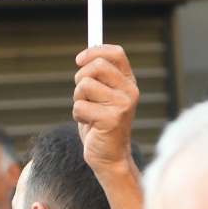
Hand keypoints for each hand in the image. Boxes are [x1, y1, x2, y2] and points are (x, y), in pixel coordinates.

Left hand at [73, 45, 138, 175]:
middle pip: (97, 65)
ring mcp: (123, 105)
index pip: (116, 53)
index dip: (94, 51)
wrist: (109, 156)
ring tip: (87, 113)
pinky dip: (77, 115)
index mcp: (128, 82)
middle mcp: (129, 91)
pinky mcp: (112, 119)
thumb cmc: (101, 125)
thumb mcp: (102, 96)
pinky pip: (80, 106)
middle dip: (80, 78)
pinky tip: (89, 124)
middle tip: (82, 95)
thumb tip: (84, 56)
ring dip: (78, 99)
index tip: (79, 60)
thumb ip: (97, 77)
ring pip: (85, 85)